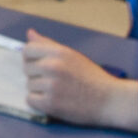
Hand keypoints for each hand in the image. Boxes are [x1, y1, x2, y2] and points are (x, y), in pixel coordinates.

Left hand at [22, 29, 137, 131]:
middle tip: (53, 80)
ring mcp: (51, 86)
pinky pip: (31, 100)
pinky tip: (54, 100)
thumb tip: (30, 33)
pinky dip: (39, 102)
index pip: (28, 50)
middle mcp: (53, 67)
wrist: (110, 100)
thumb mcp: (72, 55)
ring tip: (57, 91)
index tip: (39, 64)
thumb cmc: (92, 77)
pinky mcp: (51, 104)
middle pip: (27, 69)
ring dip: (39, 90)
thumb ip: (48, 44)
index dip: (31, 58)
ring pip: (29, 85)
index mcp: (59, 53)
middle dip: (36, 75)